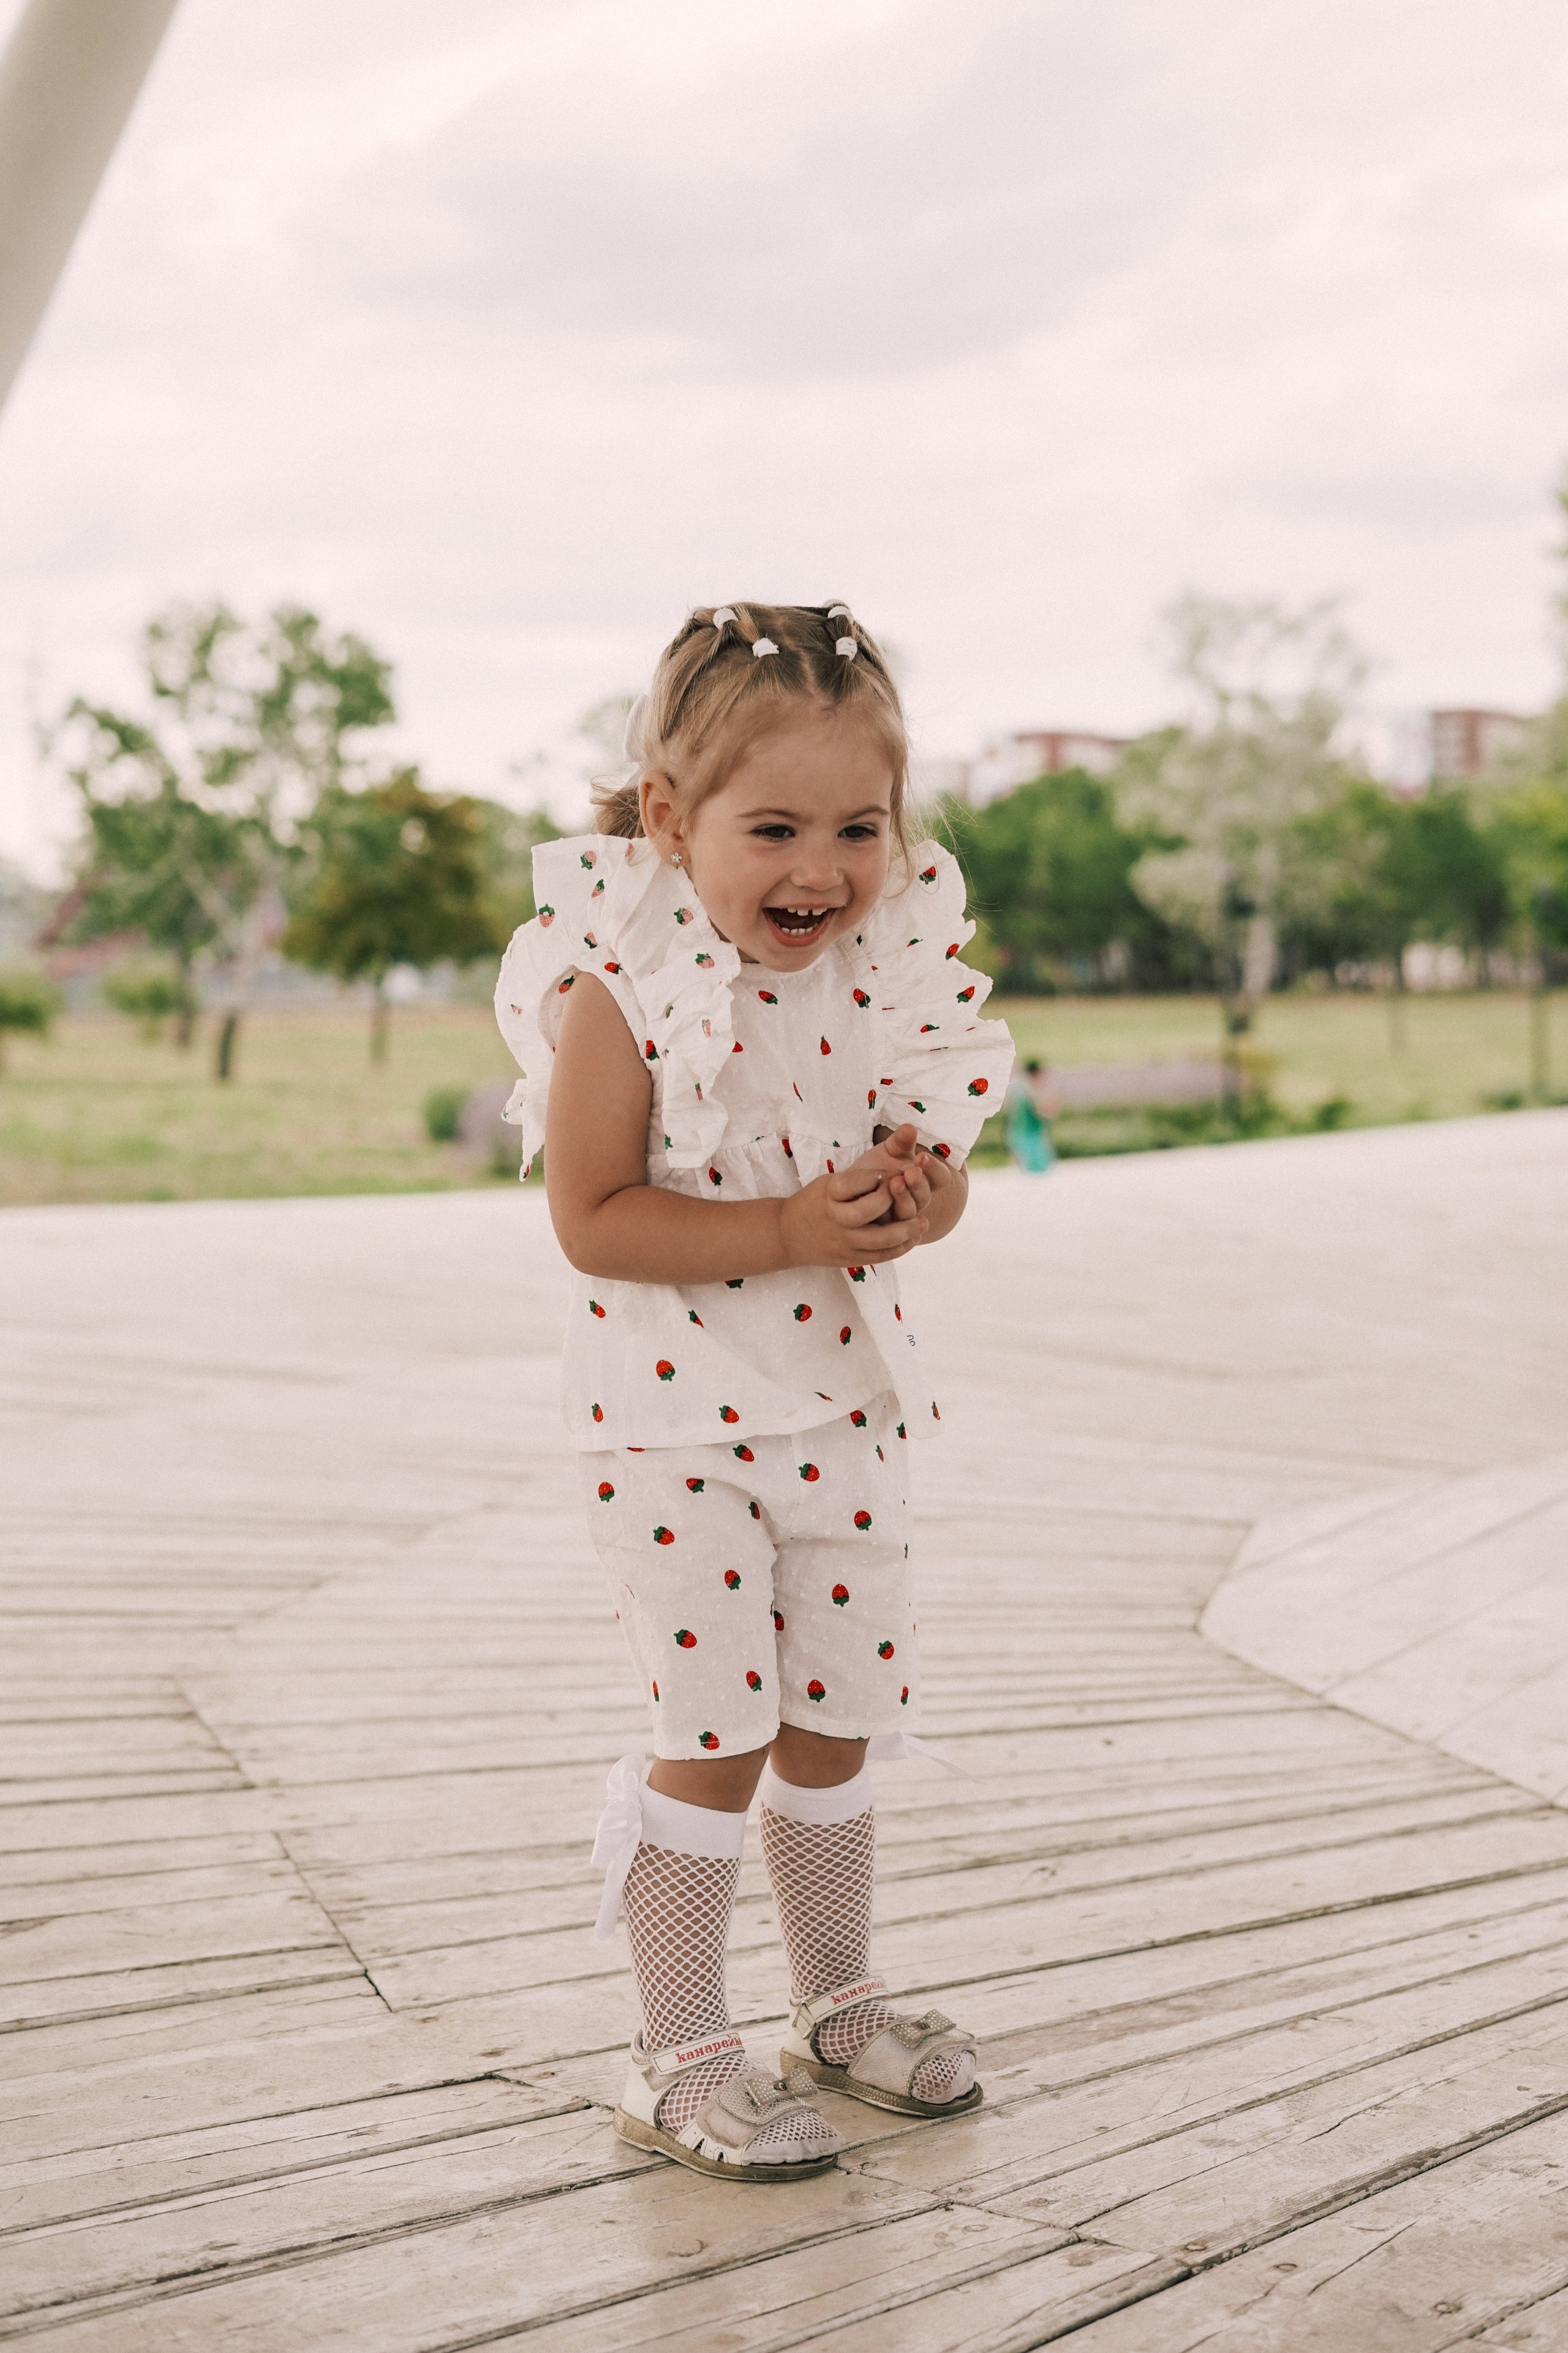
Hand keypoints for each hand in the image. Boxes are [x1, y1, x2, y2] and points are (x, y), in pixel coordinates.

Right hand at [778, 1141, 928, 1268]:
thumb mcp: (828, 1182)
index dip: (879, 1177)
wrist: (787, 1234)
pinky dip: (899, 1249)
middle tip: (912, 1195)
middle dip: (894, 1202)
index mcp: (829, 1194)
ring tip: (923, 1223)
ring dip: (905, 1231)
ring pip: (879, 1240)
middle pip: (868, 1211)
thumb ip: (857, 1181)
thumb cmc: (814, 1202)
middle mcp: (835, 1218)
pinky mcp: (849, 1259)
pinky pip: (879, 1257)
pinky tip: (911, 1239)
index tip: (892, 1173)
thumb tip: (895, 1177)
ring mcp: (843, 1241)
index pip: (857, 1181)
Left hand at [865, 1123, 932, 1228]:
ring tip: (895, 1183)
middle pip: (926, 1195)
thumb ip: (901, 1142)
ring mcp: (902, 1215)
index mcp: (924, 1180)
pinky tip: (881, 1201)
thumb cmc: (877, 1168)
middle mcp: (917, 1199)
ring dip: (905, 1198)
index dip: (935, 1168)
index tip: (922, 1157)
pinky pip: (892, 1226)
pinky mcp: (886, 1228)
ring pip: (911, 1212)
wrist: (851, 1191)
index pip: (940, 1177)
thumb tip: (910, 1127)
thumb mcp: (889, 1151)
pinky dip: (888, 1214)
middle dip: (919, 1183)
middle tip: (911, 1172)